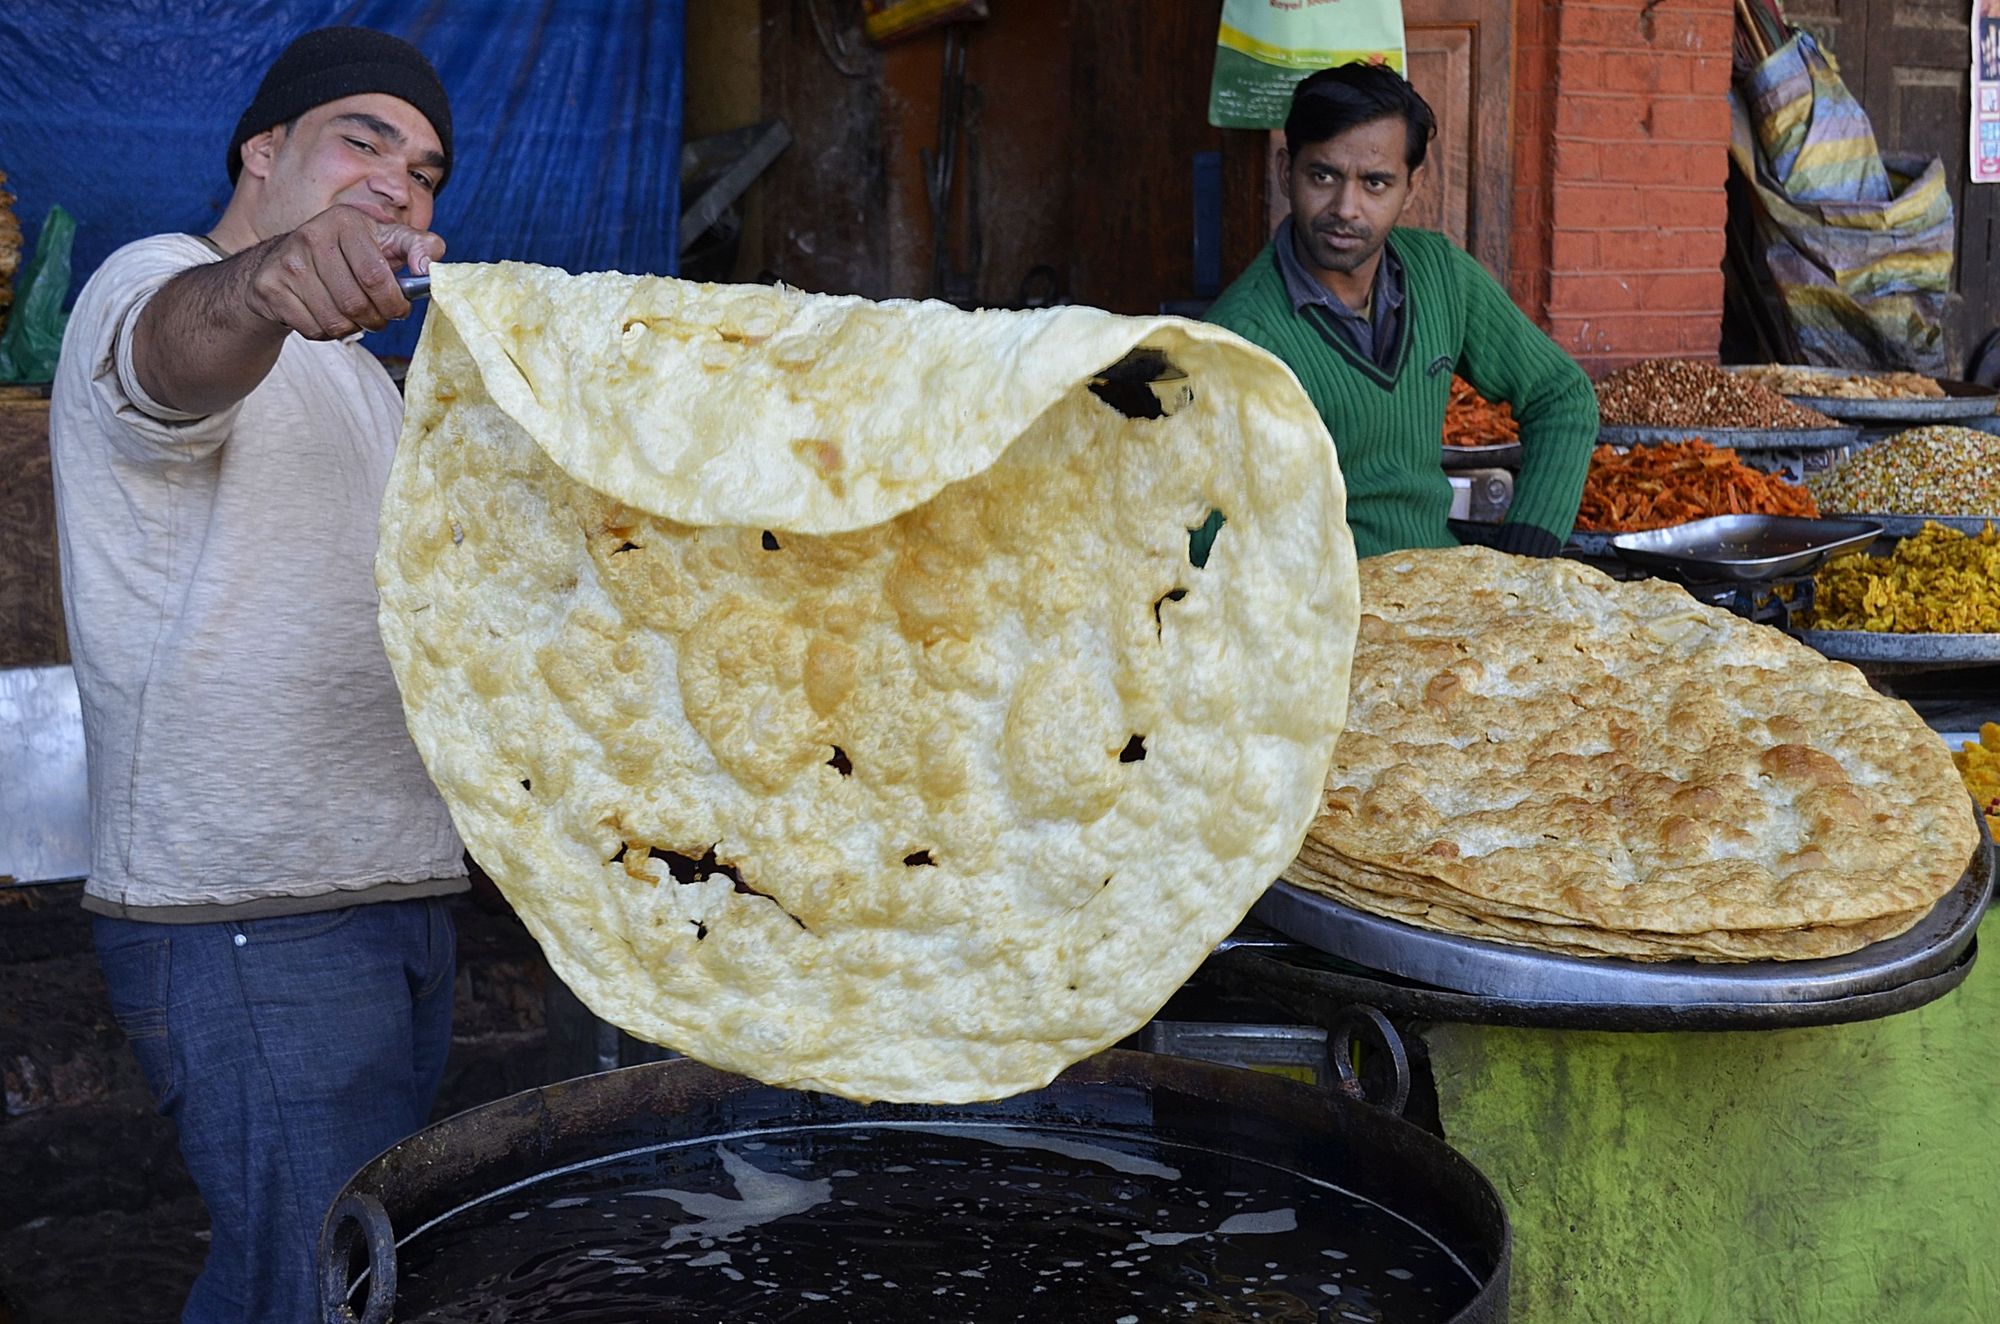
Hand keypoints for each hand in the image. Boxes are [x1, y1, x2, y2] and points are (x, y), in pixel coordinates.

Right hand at [242, 204, 445, 339]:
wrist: (284, 260)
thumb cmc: (348, 253)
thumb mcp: (388, 240)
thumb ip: (420, 247)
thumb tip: (428, 268)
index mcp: (345, 222)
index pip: (376, 277)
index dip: (394, 303)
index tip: (399, 309)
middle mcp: (312, 236)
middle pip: (356, 304)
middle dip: (375, 320)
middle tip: (378, 317)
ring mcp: (287, 262)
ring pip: (335, 321)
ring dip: (351, 328)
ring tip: (352, 314)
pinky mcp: (270, 287)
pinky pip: (312, 329)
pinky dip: (326, 333)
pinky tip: (326, 314)